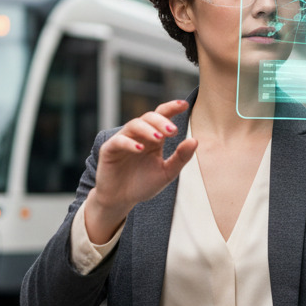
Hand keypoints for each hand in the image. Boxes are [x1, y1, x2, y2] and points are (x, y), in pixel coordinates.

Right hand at [84, 100, 197, 242]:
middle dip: (161, 121)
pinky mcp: (109, 150)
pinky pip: (118, 140)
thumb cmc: (143, 184)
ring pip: (134, 125)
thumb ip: (181, 158)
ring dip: (147, 129)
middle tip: (173, 131)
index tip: (185, 104)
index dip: (172, 108)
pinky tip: (140, 148)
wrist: (121, 200)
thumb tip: (195, 140)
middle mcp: (138, 135)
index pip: (162, 116)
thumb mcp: (167, 173)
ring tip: (159, 139)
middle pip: (148, 117)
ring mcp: (123, 140)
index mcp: (154, 138)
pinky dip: (129, 143)